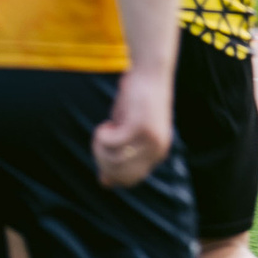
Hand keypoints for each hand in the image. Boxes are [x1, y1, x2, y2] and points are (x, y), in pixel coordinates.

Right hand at [92, 68, 173, 188]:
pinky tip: (106, 124)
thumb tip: (104, 183)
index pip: (129, 180)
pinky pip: (111, 143)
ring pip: (113, 159)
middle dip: (101, 159)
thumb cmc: (136, 103)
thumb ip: (118, 156)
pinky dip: (102, 136)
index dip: (109, 172)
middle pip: (118, 172)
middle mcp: (158, 150)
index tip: (101, 154)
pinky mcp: (140, 127)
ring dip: (99, 146)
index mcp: (158, 153)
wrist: (150, 74)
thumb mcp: (126, 133)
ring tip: (103, 130)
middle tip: (99, 140)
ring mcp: (151, 139)